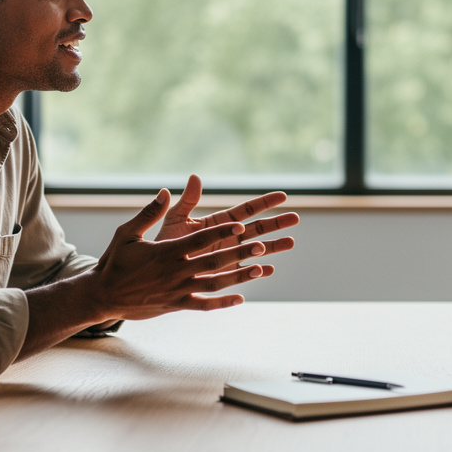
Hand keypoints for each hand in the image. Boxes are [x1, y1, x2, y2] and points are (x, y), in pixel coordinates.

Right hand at [85, 189, 282, 321]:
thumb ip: (149, 212)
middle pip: (213, 260)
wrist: (102, 296)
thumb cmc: (115, 261)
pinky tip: (241, 298)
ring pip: (214, 284)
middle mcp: (175, 271)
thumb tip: (165, 190)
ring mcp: (177, 291)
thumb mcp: (128, 233)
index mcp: (166, 251)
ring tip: (260, 269)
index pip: (200, 238)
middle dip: (239, 253)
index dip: (222, 230)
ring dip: (238, 277)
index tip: (241, 223)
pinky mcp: (175, 306)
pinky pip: (204, 305)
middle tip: (261, 245)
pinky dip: (223, 303)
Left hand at [154, 174, 297, 259]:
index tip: (283, 195)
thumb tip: (195, 177)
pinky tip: (268, 269)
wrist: (156, 268)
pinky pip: (244, 273)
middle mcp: (229, 238)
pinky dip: (256, 271)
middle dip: (276, 223)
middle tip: (295, 218)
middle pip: (258, 228)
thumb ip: (188, 201)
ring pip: (256, 250)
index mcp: (221, 222)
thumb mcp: (176, 220)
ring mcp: (229, 256)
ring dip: (273, 247)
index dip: (264, 202)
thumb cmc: (164, 242)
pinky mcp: (225, 274)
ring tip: (291, 242)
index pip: (247, 209)